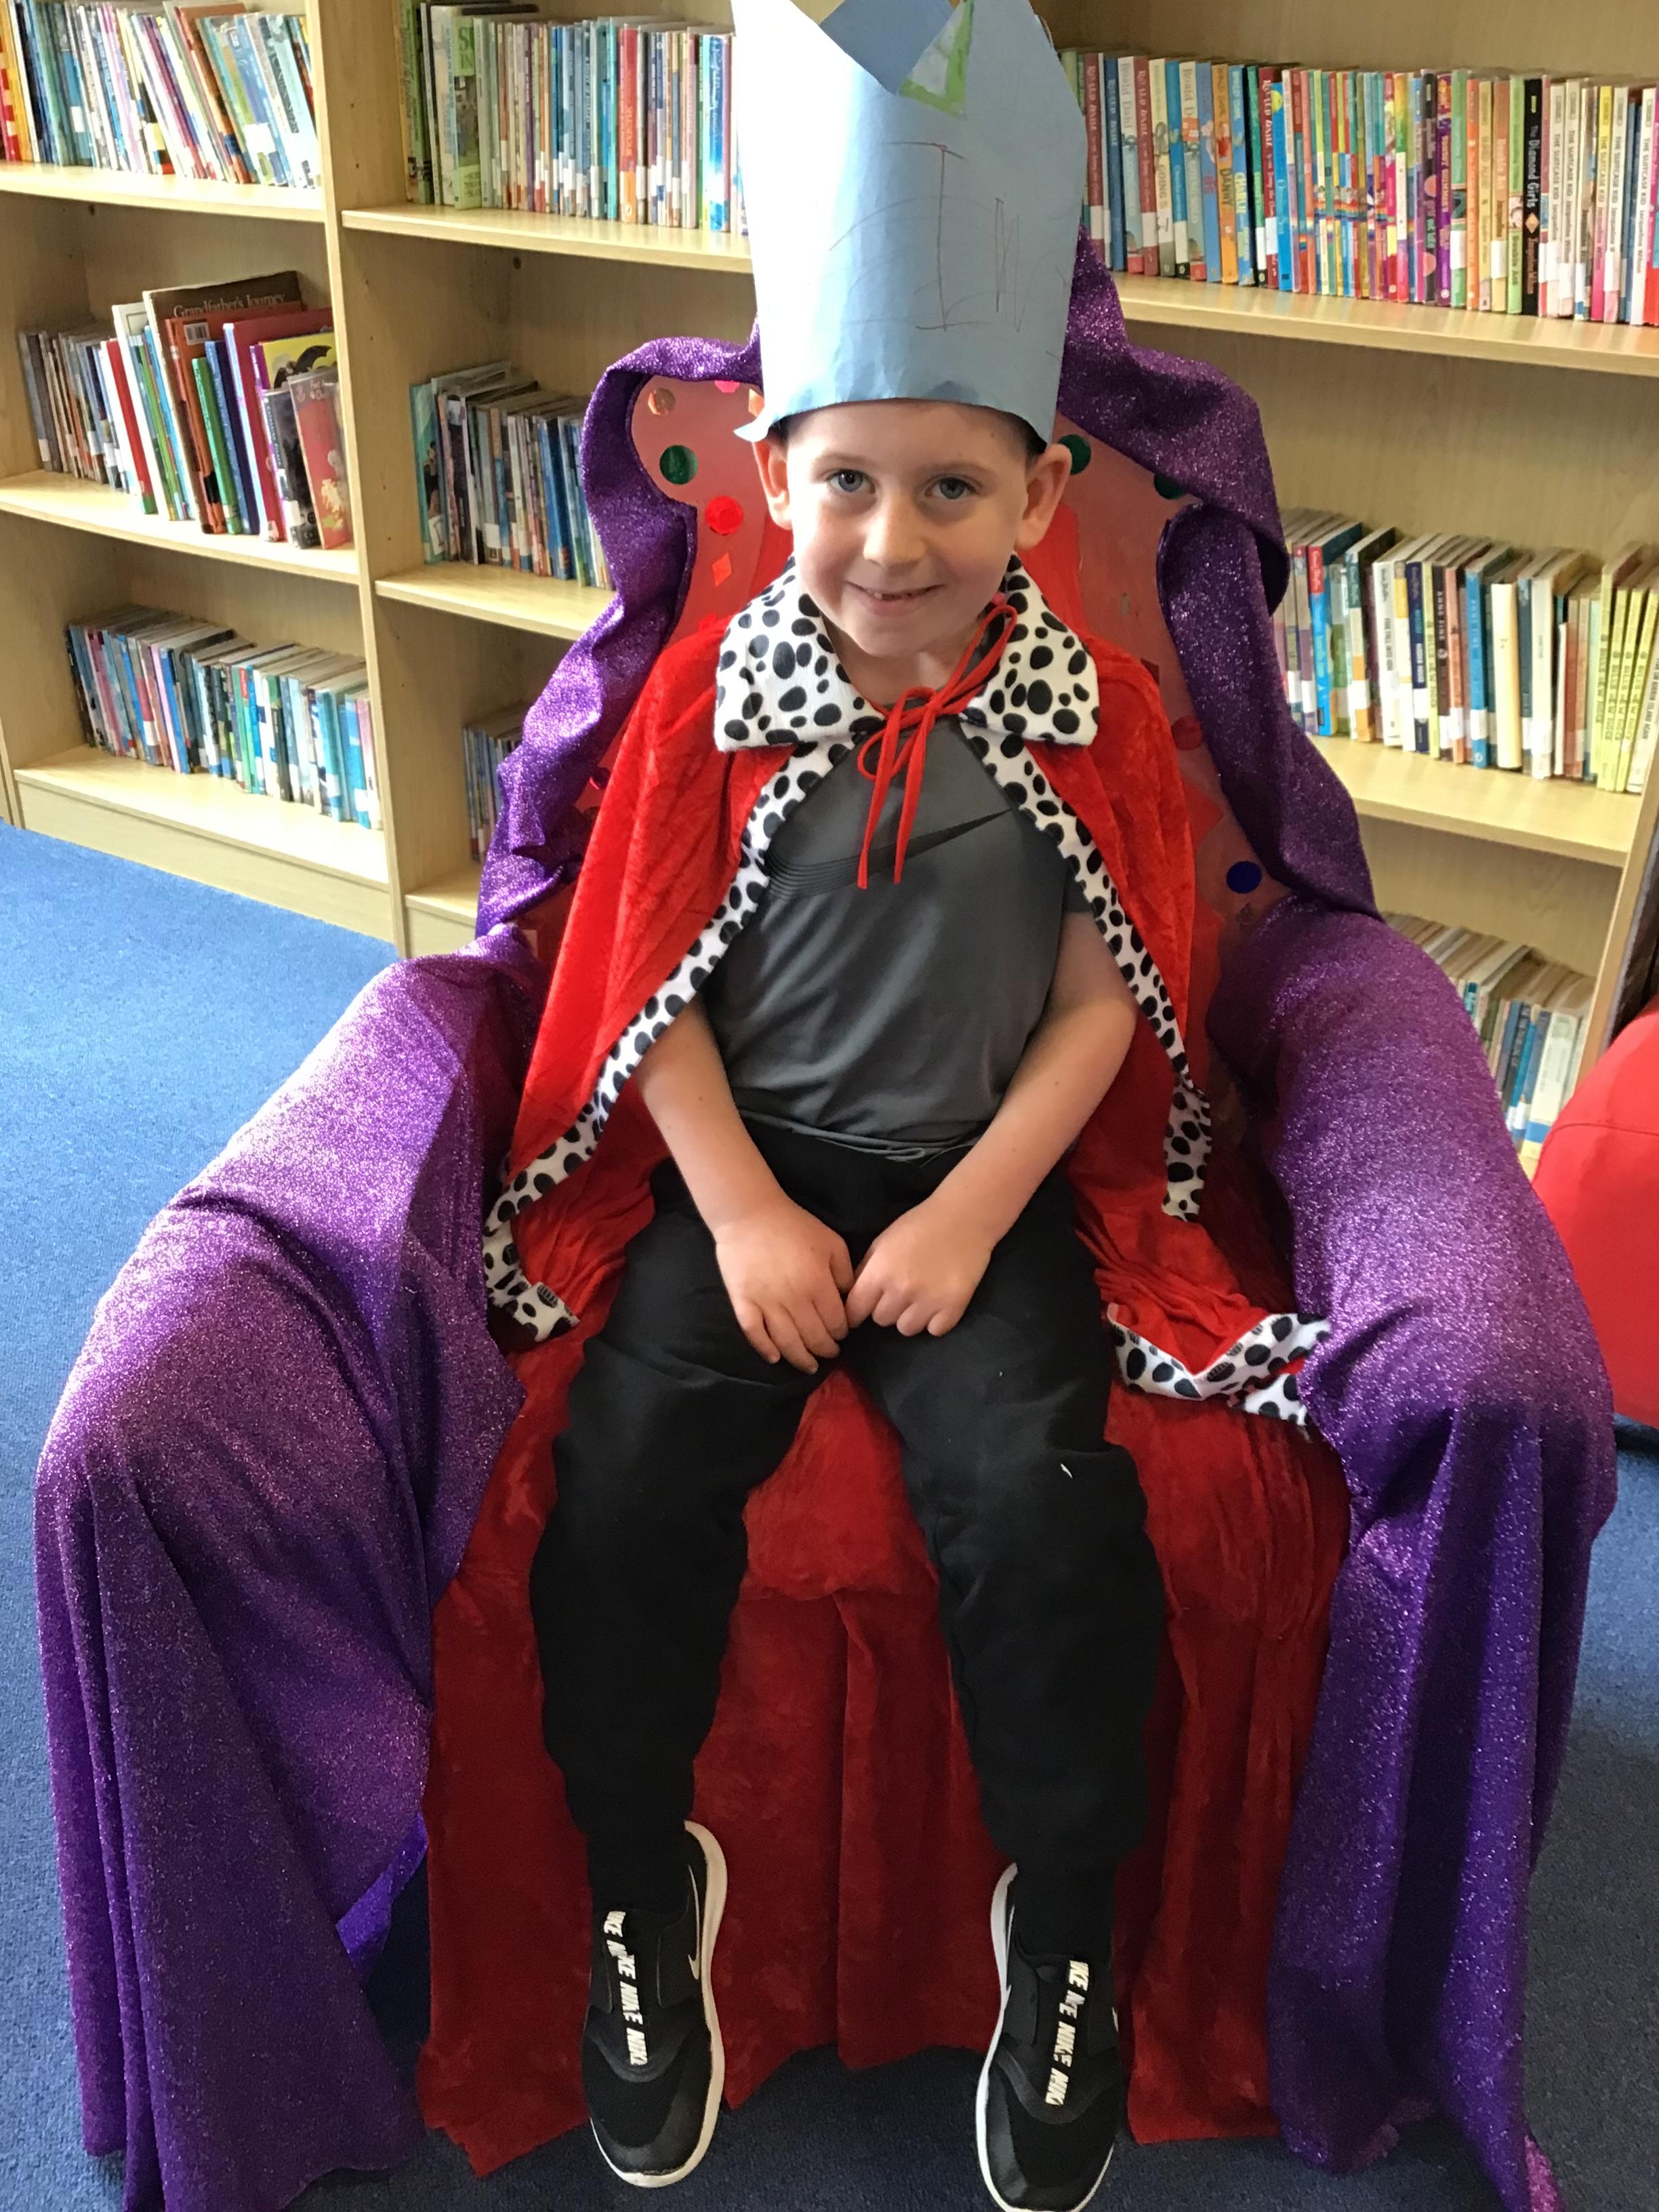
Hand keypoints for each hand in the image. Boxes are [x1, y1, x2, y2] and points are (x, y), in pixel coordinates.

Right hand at [713, 1197, 854, 1372]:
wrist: (750, 1213)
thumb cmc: (795, 1225)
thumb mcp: (832, 1243)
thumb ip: (845, 1273)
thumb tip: (849, 1301)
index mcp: (817, 1284)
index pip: (835, 1323)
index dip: (842, 1333)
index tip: (842, 1334)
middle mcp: (793, 1299)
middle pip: (813, 1337)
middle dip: (825, 1349)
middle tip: (830, 1352)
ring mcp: (766, 1303)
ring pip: (787, 1342)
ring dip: (801, 1358)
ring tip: (809, 1365)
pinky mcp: (743, 1302)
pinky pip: (754, 1333)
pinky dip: (765, 1349)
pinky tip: (775, 1358)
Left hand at [846, 1196, 993, 1337]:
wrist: (964, 1216)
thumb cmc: (919, 1224)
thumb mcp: (882, 1242)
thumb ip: (866, 1271)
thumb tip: (854, 1298)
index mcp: (879, 1272)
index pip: (855, 1310)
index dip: (857, 1311)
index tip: (863, 1309)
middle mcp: (902, 1290)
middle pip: (881, 1320)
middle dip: (887, 1307)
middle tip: (900, 1291)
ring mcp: (929, 1301)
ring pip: (907, 1329)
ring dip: (909, 1316)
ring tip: (920, 1297)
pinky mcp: (954, 1307)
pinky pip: (934, 1331)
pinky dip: (934, 1320)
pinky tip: (938, 1302)